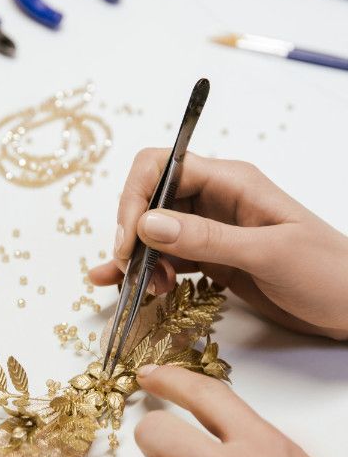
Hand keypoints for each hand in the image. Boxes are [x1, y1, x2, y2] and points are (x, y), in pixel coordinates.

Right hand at [89, 150, 347, 339]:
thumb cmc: (328, 273)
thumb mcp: (269, 254)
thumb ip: (207, 238)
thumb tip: (147, 224)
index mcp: (232, 181)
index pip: (163, 167)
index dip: (136, 197)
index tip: (128, 239)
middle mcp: (216, 199)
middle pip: (151, 198)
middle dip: (131, 231)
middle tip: (128, 269)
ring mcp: (213, 229)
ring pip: (155, 231)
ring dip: (139, 257)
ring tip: (142, 290)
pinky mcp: (213, 259)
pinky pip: (169, 258)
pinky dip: (148, 272)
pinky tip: (131, 289)